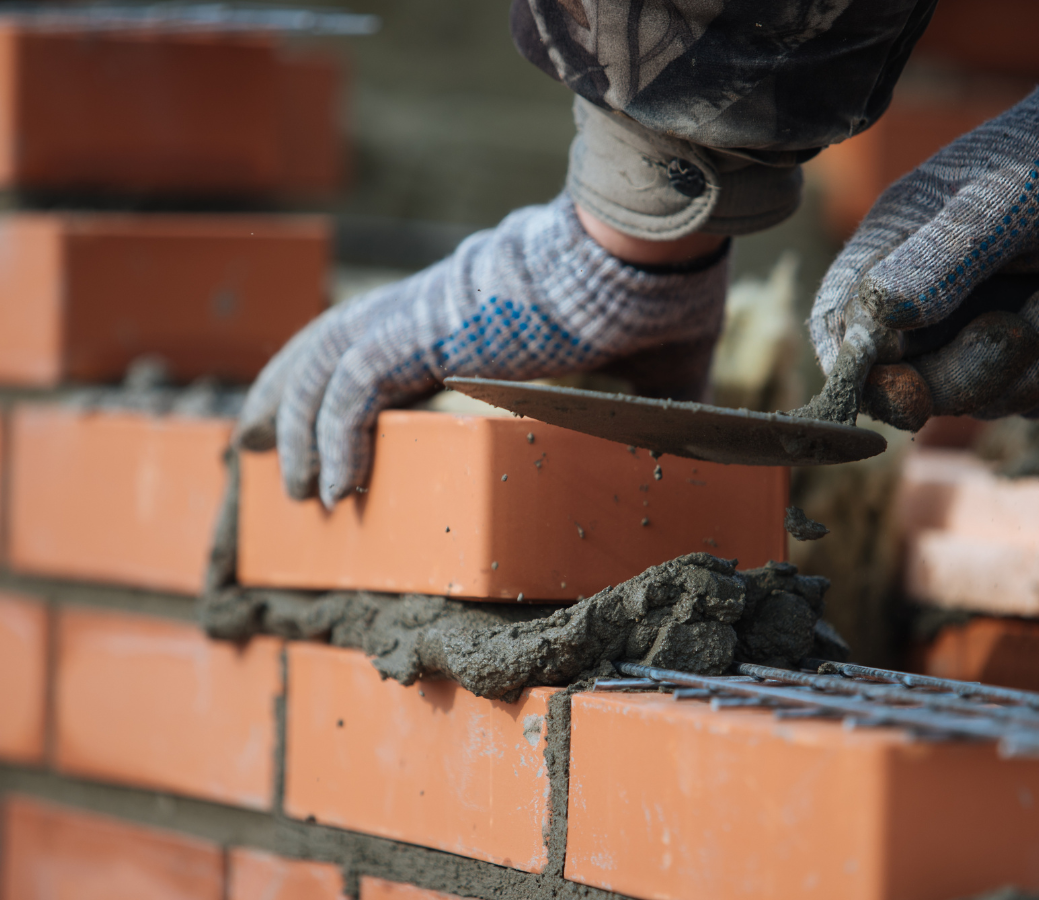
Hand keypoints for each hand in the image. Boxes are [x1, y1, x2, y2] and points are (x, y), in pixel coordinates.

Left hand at [235, 195, 728, 507]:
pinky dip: (335, 437)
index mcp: (468, 311)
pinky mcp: (430, 331)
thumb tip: (689, 436)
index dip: (335, 380)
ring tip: (294, 492)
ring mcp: (426, 315)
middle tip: (253, 445)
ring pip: (326, 363)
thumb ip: (639, 404)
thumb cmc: (652, 300)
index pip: (376, 340)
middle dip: (285, 398)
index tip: (323, 429)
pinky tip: (335, 490)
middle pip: (328, 344)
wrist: (650, 257)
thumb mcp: (640, 370)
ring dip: (298, 429)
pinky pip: (356, 389)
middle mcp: (432, 307)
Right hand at [810, 62, 1038, 429]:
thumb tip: (877, 317)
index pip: (840, 325)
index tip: (907, 394)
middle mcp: (927, 299)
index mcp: (892, 250)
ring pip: (986, 398)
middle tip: (1019, 330)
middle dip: (971, 371)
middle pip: (913, 383)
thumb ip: (944, 256)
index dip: (860, 374)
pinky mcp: (1038, 350)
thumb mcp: (1008, 198)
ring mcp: (981, 328)